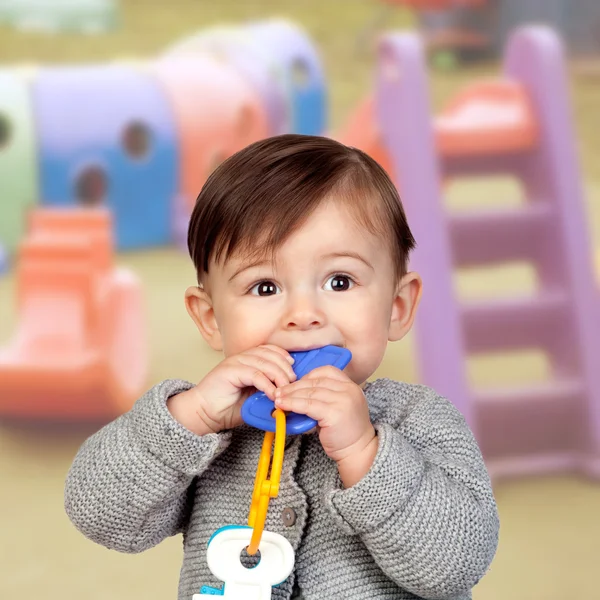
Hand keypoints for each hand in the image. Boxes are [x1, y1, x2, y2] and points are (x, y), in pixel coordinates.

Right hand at [167, 345, 295, 435]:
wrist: (204, 413)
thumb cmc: (228, 406)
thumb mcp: (254, 396)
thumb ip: (268, 389)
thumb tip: (289, 392)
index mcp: (247, 359)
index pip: (270, 350)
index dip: (284, 357)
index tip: (293, 370)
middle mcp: (241, 357)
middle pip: (270, 354)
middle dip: (285, 368)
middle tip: (292, 383)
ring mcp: (235, 362)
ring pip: (265, 363)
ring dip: (278, 376)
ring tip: (284, 390)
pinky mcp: (229, 371)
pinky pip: (255, 374)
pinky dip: (267, 384)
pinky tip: (272, 394)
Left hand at [274, 366, 377, 486]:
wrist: (359, 452)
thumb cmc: (345, 433)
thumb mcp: (338, 408)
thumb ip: (323, 398)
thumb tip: (295, 393)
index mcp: (350, 386)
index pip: (326, 371)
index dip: (307, 376)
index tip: (294, 383)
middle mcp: (349, 390)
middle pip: (316, 381)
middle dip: (294, 386)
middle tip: (279, 391)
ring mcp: (343, 400)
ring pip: (310, 392)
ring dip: (290, 395)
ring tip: (278, 399)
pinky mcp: (335, 413)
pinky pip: (308, 405)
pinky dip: (293, 404)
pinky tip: (283, 405)